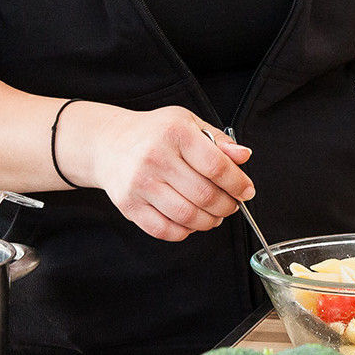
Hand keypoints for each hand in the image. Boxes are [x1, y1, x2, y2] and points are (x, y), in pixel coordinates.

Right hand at [64, 103, 254, 241]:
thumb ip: (219, 141)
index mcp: (175, 133)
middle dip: (227, 205)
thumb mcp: (188, 123)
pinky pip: (164, 230)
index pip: (216, 166)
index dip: (238, 184)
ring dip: (209, 221)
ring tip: (214, 215)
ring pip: (187, 216)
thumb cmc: (155, 133)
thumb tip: (244, 156)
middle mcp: (155, 158)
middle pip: (204, 195)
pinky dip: (184, 232)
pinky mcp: (128, 205)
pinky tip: (190, 222)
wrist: (108, 143)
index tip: (246, 191)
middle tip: (232, 205)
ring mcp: (139, 184)